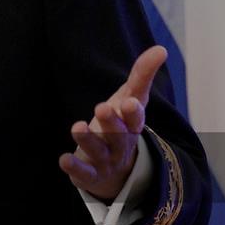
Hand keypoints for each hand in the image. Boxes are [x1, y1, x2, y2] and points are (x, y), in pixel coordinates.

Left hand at [59, 45, 166, 201]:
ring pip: (99, 151)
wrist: (117, 171)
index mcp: (132, 126)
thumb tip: (160, 49)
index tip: (130, 102)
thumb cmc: (122, 125)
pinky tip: (64, 159)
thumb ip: (142, 75)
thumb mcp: (130, 100)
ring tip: (77, 126)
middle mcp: (121, 144)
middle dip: (111, 123)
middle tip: (102, 107)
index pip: (136, 120)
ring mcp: (106, 161)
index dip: (133, 112)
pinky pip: (84, 173)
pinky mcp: (90, 175)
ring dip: (88, 140)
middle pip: (119, 136)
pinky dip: (75, 167)